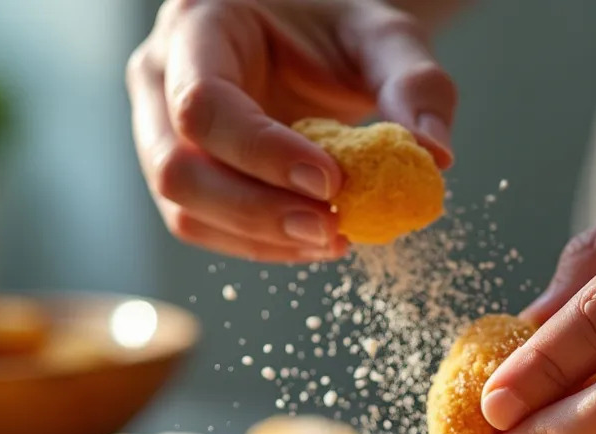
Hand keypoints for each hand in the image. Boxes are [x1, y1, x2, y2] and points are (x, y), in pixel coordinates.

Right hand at [128, 0, 455, 261]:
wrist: (313, 41)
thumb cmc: (338, 29)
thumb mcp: (383, 38)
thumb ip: (414, 85)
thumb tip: (434, 156)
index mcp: (199, 26)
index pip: (203, 104)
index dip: (262, 153)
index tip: (332, 182)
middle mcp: (161, 79)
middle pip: (177, 169)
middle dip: (257, 212)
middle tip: (333, 229)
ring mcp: (161, 132)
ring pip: (185, 211)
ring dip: (261, 239)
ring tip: (333, 238)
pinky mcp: (185, 176)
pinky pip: (206, 228)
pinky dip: (261, 246)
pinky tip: (316, 241)